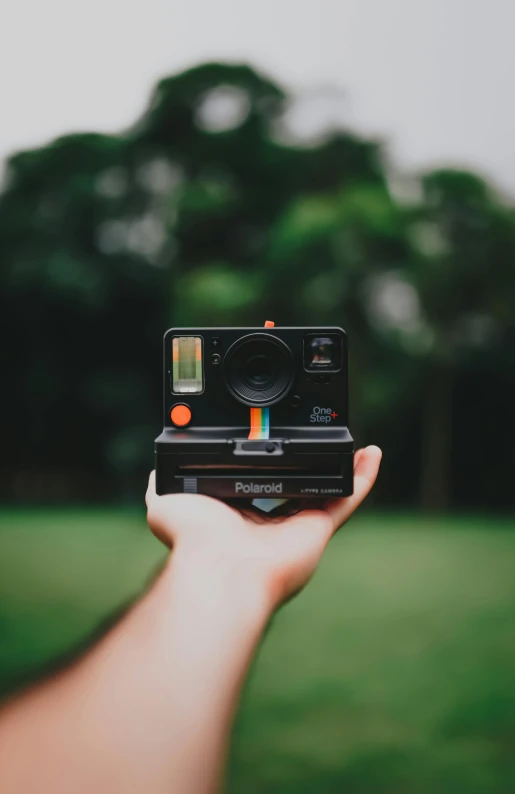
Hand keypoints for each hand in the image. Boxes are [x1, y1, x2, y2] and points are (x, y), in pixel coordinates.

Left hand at [145, 446, 381, 613]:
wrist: (220, 569)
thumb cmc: (192, 542)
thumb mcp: (166, 504)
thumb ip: (163, 484)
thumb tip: (159, 470)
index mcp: (237, 521)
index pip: (256, 489)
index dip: (265, 468)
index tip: (271, 446)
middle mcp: (270, 527)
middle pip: (295, 489)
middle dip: (306, 467)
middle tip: (316, 441)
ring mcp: (297, 529)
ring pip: (325, 491)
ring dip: (339, 467)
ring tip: (350, 443)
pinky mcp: (319, 530)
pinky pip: (346, 498)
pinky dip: (362, 477)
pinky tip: (370, 454)